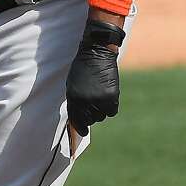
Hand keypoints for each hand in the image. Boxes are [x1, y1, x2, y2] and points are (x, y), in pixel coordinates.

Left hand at [65, 19, 125, 135]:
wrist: (96, 54)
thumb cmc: (82, 68)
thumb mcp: (72, 84)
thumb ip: (75, 100)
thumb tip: (80, 116)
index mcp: (73, 97)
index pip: (76, 119)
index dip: (79, 127)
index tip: (82, 132)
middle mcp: (86, 101)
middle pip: (90, 119)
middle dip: (90, 116)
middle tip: (92, 107)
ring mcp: (100, 99)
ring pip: (101, 116)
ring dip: (100, 111)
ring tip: (98, 97)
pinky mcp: (112, 96)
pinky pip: (111, 111)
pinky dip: (109, 107)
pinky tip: (107, 98)